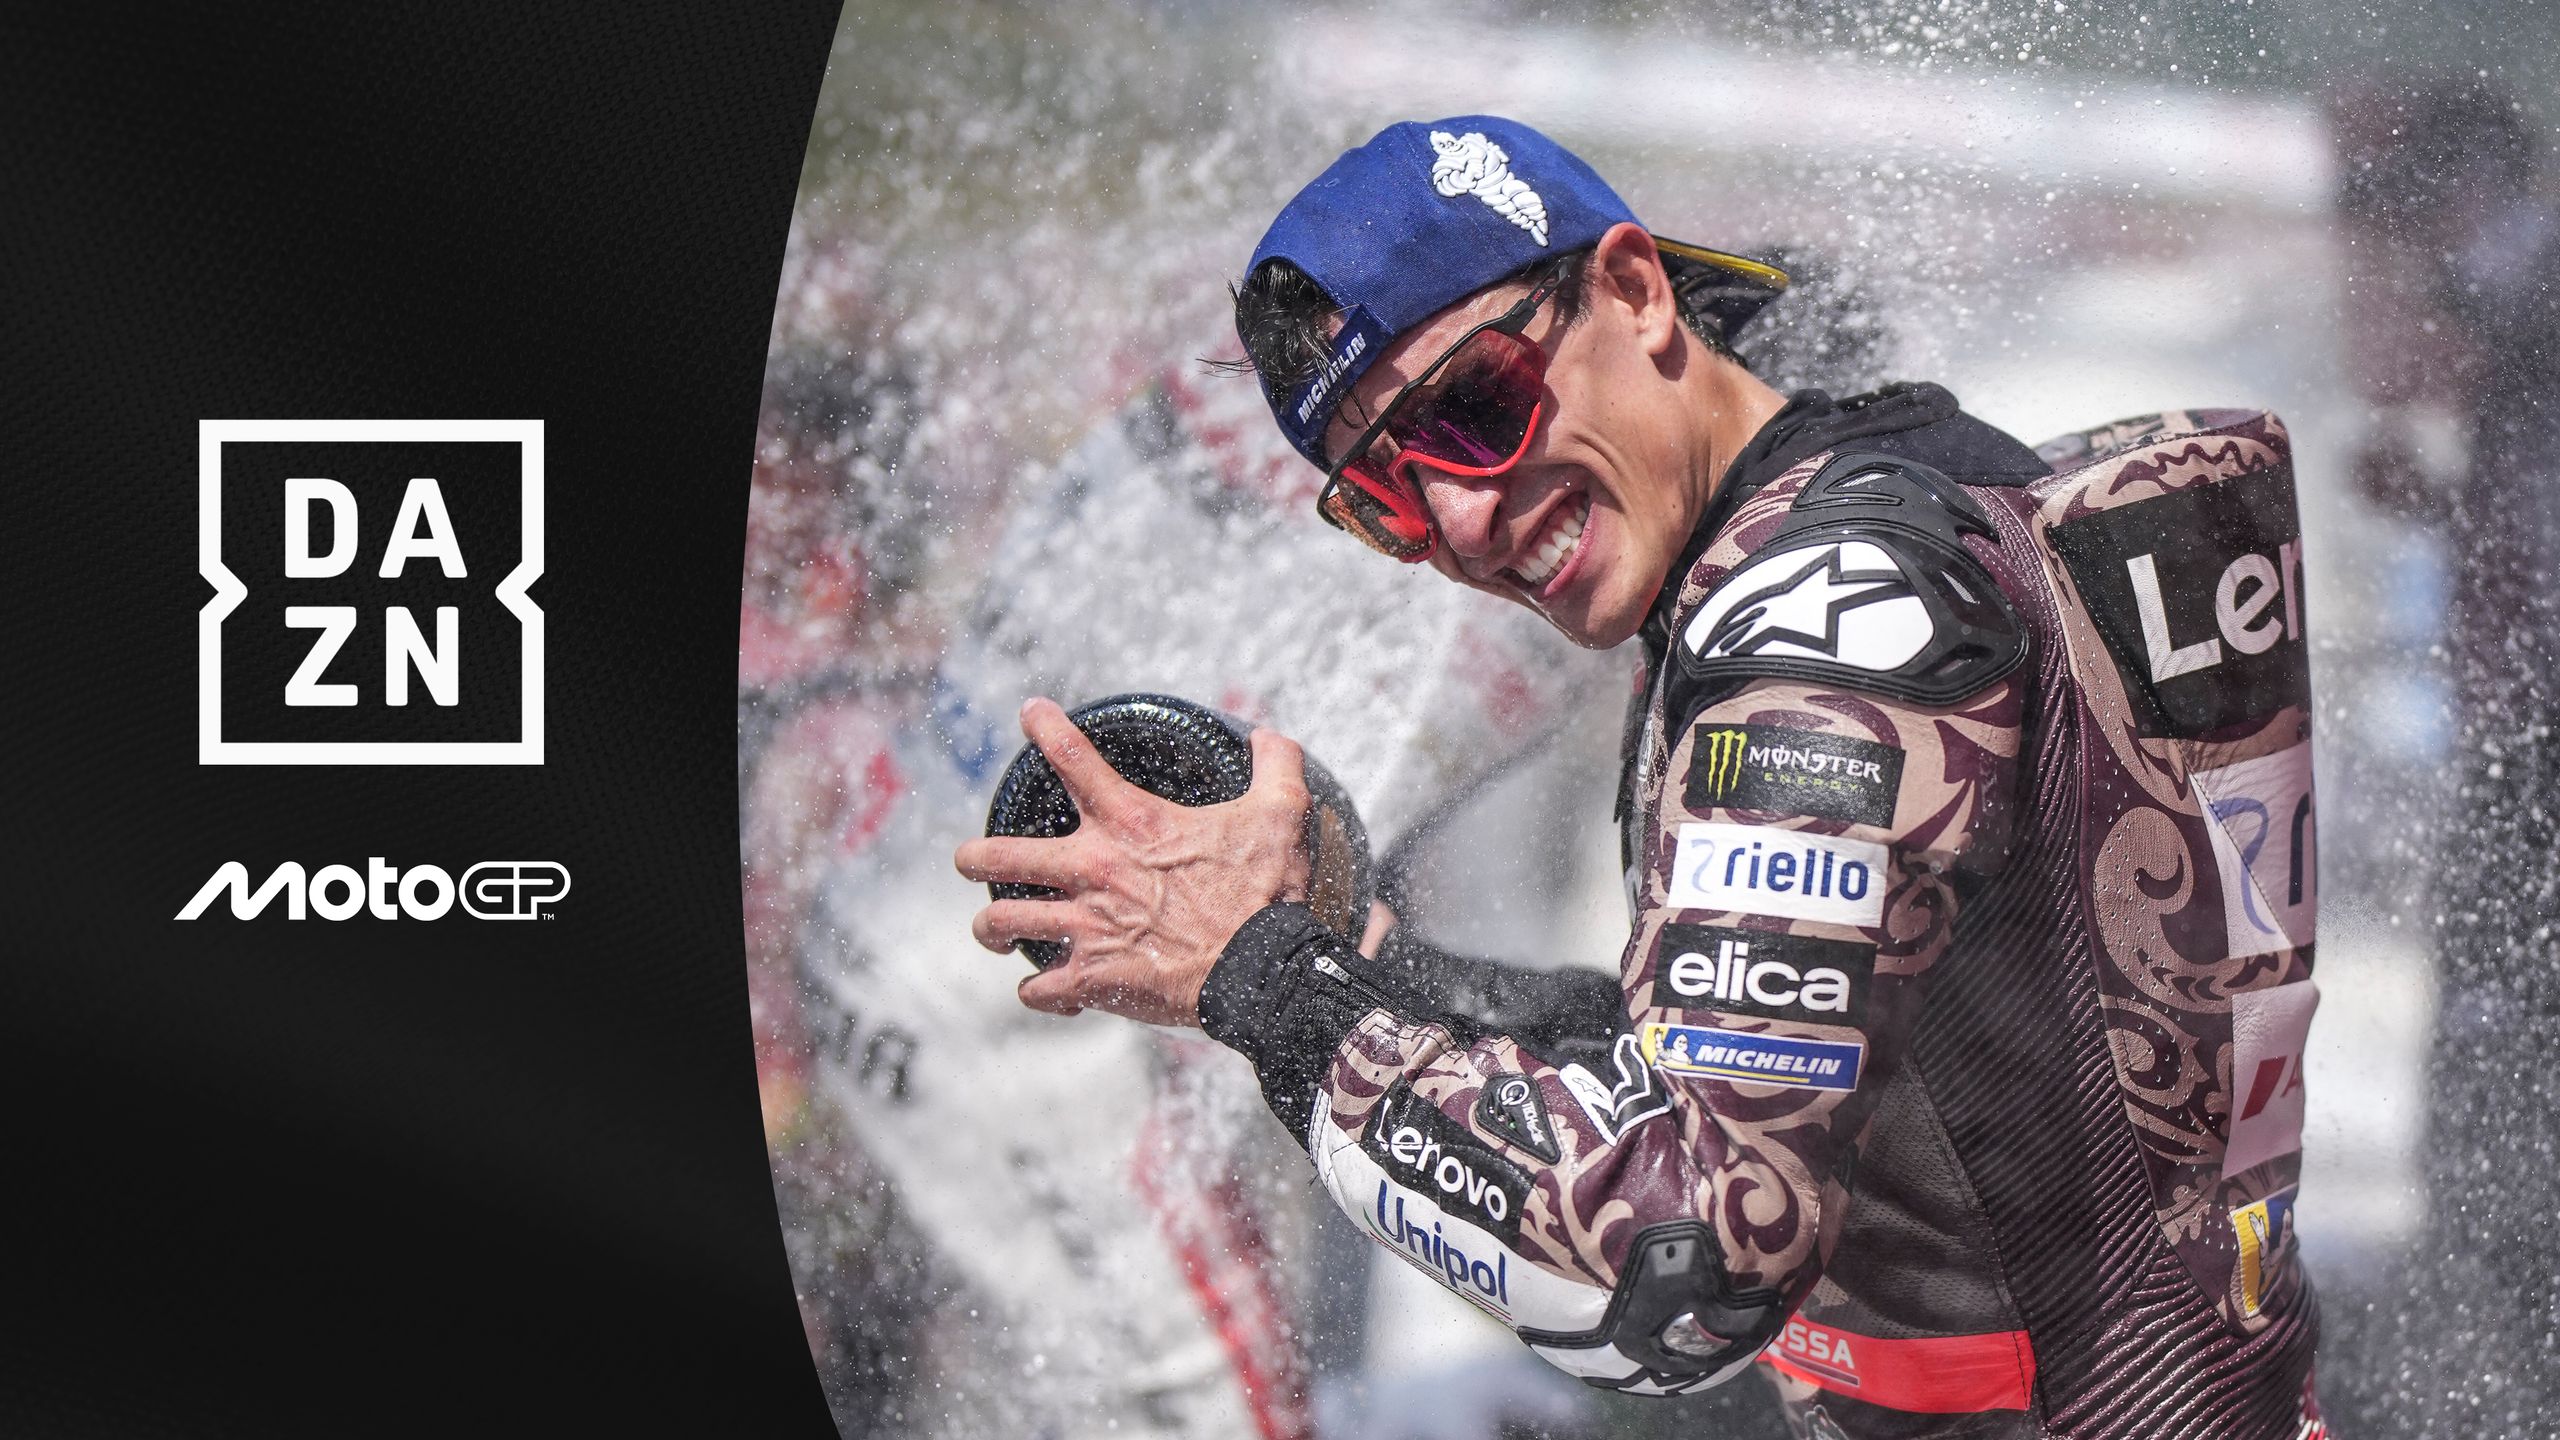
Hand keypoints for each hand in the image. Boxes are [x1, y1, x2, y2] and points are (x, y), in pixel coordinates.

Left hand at [955, 697, 1312, 1026]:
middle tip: (966, 860)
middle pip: (1001, 857)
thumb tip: (1266, 734)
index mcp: (1132, 823)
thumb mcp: (1279, 813)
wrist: (1259, 971)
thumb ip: (1274, 765)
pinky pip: (1040, 988)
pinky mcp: (1093, 978)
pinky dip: (1038, 991)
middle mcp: (1095, 870)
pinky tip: (1042, 989)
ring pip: (1003, 923)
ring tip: (991, 931)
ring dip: (992, 928)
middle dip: (974, 857)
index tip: (1029, 711)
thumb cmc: (1265, 893)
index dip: (1045, 727)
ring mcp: (1087, 927)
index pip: (1075, 758)